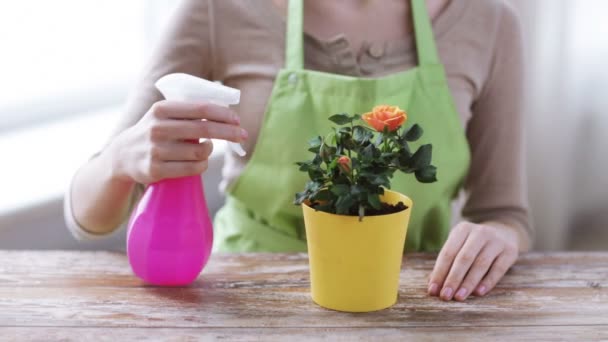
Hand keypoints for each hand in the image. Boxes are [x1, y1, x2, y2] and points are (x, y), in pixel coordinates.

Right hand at [108, 100, 246, 183]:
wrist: (122, 156)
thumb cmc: (153, 131)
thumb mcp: (163, 114)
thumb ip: (188, 111)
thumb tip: (226, 110)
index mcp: (161, 109)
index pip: (201, 109)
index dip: (223, 114)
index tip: (237, 119)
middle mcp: (157, 128)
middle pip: (205, 130)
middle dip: (229, 132)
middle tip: (242, 135)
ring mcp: (156, 150)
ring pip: (201, 152)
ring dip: (211, 151)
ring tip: (208, 148)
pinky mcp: (156, 170)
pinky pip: (193, 168)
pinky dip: (202, 165)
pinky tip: (200, 161)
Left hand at [427, 221, 519, 300]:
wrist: (504, 232)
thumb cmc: (474, 244)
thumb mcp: (460, 245)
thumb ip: (447, 263)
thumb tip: (433, 286)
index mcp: (462, 229)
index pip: (448, 253)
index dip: (439, 272)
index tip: (432, 290)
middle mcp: (480, 232)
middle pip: (464, 258)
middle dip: (453, 279)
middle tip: (445, 296)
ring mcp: (496, 240)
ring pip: (480, 264)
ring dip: (468, 283)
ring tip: (459, 297)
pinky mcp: (510, 251)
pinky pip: (498, 269)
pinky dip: (488, 282)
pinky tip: (478, 293)